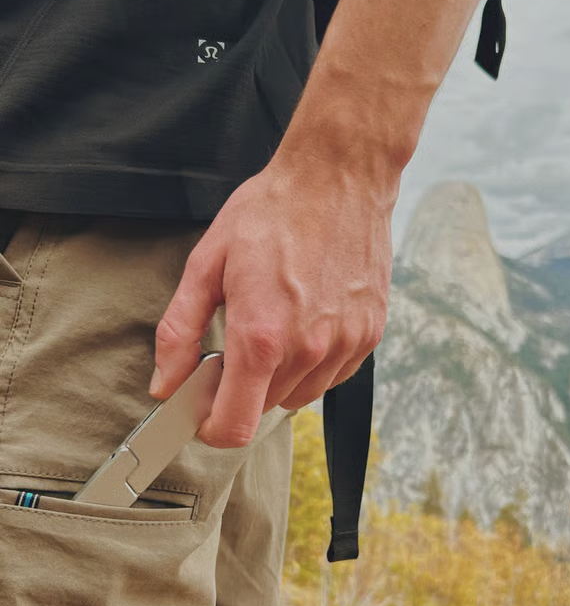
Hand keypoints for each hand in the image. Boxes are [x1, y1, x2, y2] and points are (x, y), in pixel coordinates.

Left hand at [149, 154, 394, 447]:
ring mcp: (344, 344)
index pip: (235, 426)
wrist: (340, 178)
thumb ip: (179, 331)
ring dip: (280, 377)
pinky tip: (307, 321)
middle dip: (243, 389)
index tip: (203, 409)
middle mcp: (308, 349)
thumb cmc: (272, 212)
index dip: (211, 428)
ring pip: (301, 395)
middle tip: (237, 341)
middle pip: (265, 409)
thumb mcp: (207, 263)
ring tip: (276, 323)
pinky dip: (314, 363)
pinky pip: (333, 375)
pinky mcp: (369, 335)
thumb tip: (165, 383)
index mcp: (261, 336)